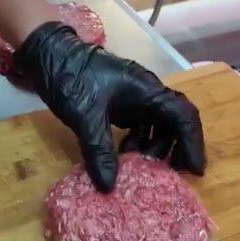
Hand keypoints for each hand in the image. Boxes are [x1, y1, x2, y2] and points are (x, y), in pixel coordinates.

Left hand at [15, 22, 206, 191]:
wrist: (47, 53)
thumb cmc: (70, 77)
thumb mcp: (85, 116)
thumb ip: (99, 151)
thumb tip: (109, 187)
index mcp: (146, 90)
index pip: (183, 116)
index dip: (192, 144)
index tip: (192, 172)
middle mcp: (146, 93)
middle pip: (174, 122)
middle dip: (175, 149)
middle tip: (169, 176)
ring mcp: (132, 97)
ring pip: (156, 126)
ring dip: (153, 148)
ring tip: (139, 169)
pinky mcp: (118, 103)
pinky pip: (138, 126)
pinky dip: (136, 143)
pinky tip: (122, 157)